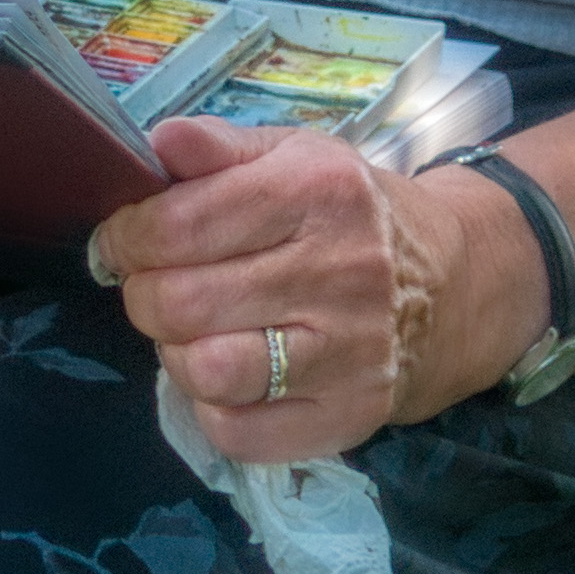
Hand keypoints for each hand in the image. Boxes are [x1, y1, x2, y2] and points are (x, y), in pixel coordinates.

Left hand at [92, 125, 551, 461]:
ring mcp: (349, 352)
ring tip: (195, 331)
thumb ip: (219, 147)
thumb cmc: (348, 216)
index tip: (122, 243)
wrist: (452, 284)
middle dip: (144, 296)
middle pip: (180, 303)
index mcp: (318, 191)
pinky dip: (213, 408)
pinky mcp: (348, 416)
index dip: (126, 238)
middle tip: (156, 288)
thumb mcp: (294, 157)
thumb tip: (158, 142)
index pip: (178, 226)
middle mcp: (340, 271)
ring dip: (176, 354)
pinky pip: (236, 431)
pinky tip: (231, 376)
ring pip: (205, 372)